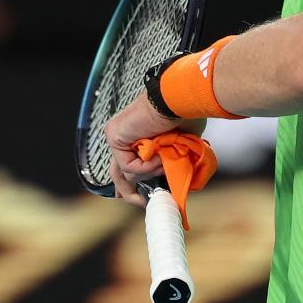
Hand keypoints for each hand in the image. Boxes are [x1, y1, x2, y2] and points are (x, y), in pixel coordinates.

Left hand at [104, 92, 176, 206]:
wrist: (181, 99)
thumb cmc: (187, 114)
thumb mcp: (181, 144)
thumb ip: (172, 159)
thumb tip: (174, 178)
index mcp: (138, 135)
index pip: (129, 163)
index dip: (135, 183)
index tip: (144, 199)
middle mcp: (124, 134)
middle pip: (118, 173)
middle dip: (130, 192)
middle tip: (143, 203)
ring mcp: (117, 135)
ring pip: (122, 172)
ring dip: (148, 175)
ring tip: (164, 165)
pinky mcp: (115, 136)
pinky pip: (128, 165)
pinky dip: (146, 166)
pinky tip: (159, 155)